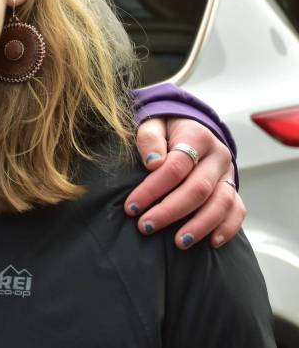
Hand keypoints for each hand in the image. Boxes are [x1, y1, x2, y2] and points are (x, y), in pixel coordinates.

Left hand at [123, 117, 243, 248]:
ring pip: (221, 203)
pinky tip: (211, 243)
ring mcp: (228, 173)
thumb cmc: (165, 130)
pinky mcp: (234, 188)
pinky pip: (237, 210)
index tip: (131, 207)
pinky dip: (227, 228)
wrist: (191, 127)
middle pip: (198, 188)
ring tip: (178, 242)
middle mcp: (218, 155)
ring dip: (199, 225)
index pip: (175, 167)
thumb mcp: (152, 124)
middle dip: (170, 211)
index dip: (152, 189)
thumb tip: (153, 163)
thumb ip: (149, 139)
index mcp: (197, 136)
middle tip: (146, 227)